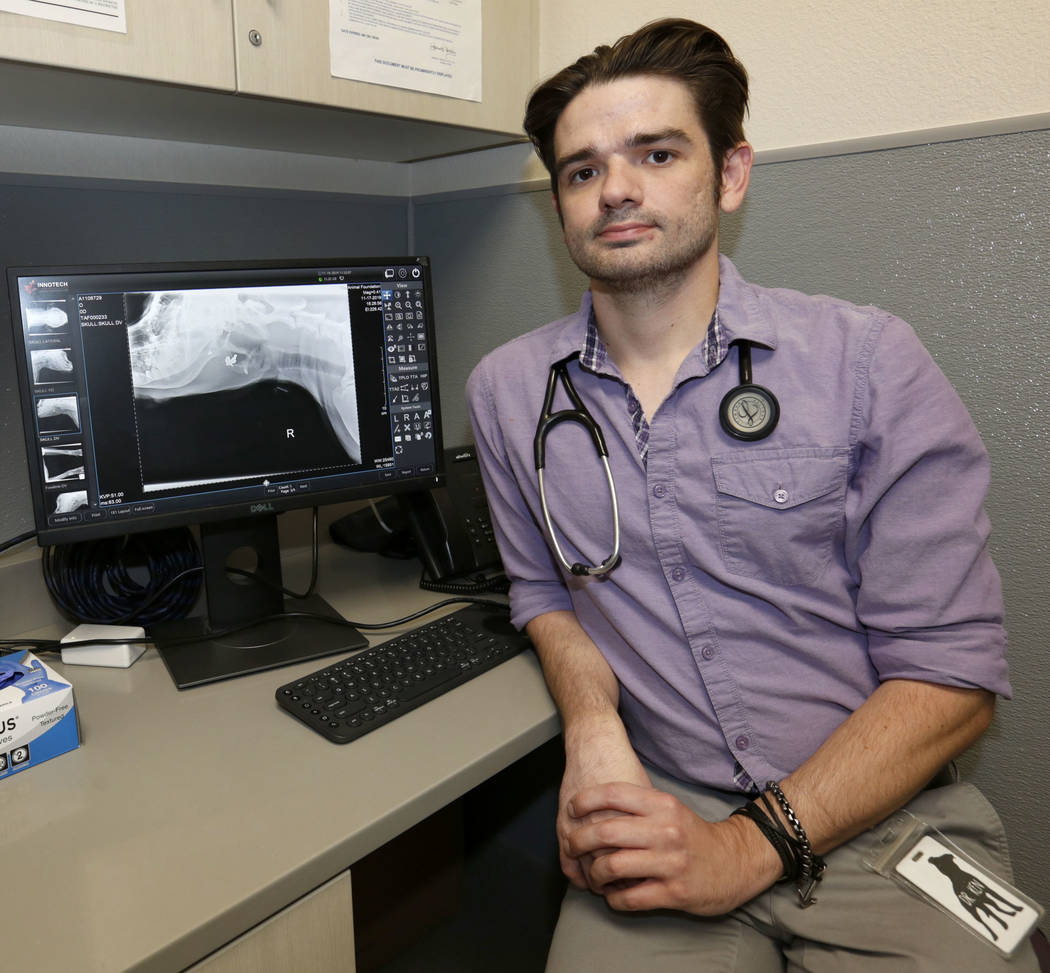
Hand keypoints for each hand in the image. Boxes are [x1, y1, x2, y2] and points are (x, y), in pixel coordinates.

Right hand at [557, 717, 651, 890]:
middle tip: (626, 887)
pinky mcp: (564, 824)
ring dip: (595, 880)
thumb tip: (656, 852)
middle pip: (610, 871)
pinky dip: (575, 872)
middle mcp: (602, 827)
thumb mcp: (647, 798)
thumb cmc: (623, 768)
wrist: (595, 745)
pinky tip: (585, 876)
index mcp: (629, 823)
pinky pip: (567, 860)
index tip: (645, 882)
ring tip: (607, 884)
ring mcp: (579, 827)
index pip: (634, 864)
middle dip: (618, 883)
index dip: (639, 878)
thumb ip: (649, 827)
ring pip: (586, 869)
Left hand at [564, 782, 781, 914]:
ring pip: (611, 866)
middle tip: (572, 845)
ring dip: (593, 873)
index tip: (573, 809)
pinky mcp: (674, 892)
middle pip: (605, 831)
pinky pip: (629, 898)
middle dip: (579, 840)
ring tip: (593, 875)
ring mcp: (669, 862)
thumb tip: (592, 805)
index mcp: (662, 804)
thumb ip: (636, 804)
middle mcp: (665, 830)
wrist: (734, 862)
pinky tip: (612, 894)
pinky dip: (612, 898)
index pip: (613, 793)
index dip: (585, 800)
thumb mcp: (668, 808)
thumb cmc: (691, 834)